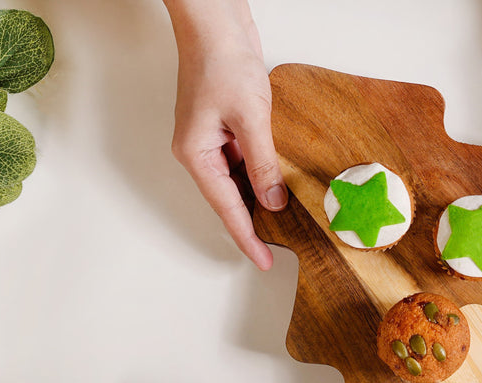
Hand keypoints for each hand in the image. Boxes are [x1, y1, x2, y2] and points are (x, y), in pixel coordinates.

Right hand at [167, 2, 285, 269]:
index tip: (264, 260)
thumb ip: (264, 164)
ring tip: (285, 223)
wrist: (216, 19)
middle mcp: (199, 152)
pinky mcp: (224, 127)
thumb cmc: (222, 60)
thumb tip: (274, 202)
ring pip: (238, 182)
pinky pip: (244, 162)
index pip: (227, 208)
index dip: (247, 237)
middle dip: (254, 223)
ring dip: (260, 200)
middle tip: (279, 248)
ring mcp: (211, 140)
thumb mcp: (250, 118)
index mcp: (196, 155)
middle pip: (229, 199)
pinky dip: (261, 176)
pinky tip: (279, 184)